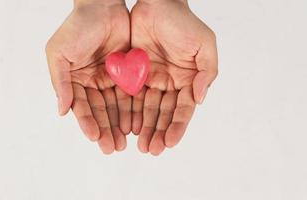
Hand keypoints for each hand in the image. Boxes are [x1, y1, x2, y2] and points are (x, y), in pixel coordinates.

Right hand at [45, 0, 130, 153]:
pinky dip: (132, 109)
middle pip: (99, 111)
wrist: (103, 6)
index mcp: (74, 80)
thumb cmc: (77, 27)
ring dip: (119, 124)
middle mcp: (92, 83)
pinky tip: (135, 124)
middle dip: (105, 129)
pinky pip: (130, 94)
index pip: (81, 106)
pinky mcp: (127, 73)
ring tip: (124, 142)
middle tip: (112, 148)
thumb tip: (62, 111)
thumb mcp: (59, 53)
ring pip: (116, 107)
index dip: (87, 122)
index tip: (94, 137)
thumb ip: (60, 82)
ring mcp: (110, 79)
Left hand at [131, 0, 217, 154]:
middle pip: (163, 113)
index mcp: (187, 79)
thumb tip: (200, 99)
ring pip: (146, 108)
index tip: (169, 142)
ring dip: (144, 127)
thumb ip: (207, 72)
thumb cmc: (183, 22)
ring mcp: (150, 79)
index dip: (177, 126)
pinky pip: (130, 96)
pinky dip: (129, 111)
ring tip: (139, 145)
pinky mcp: (133, 73)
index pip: (183, 108)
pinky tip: (127, 126)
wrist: (156, 4)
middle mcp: (169, 83)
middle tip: (151, 150)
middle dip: (158, 132)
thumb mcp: (205, 44)